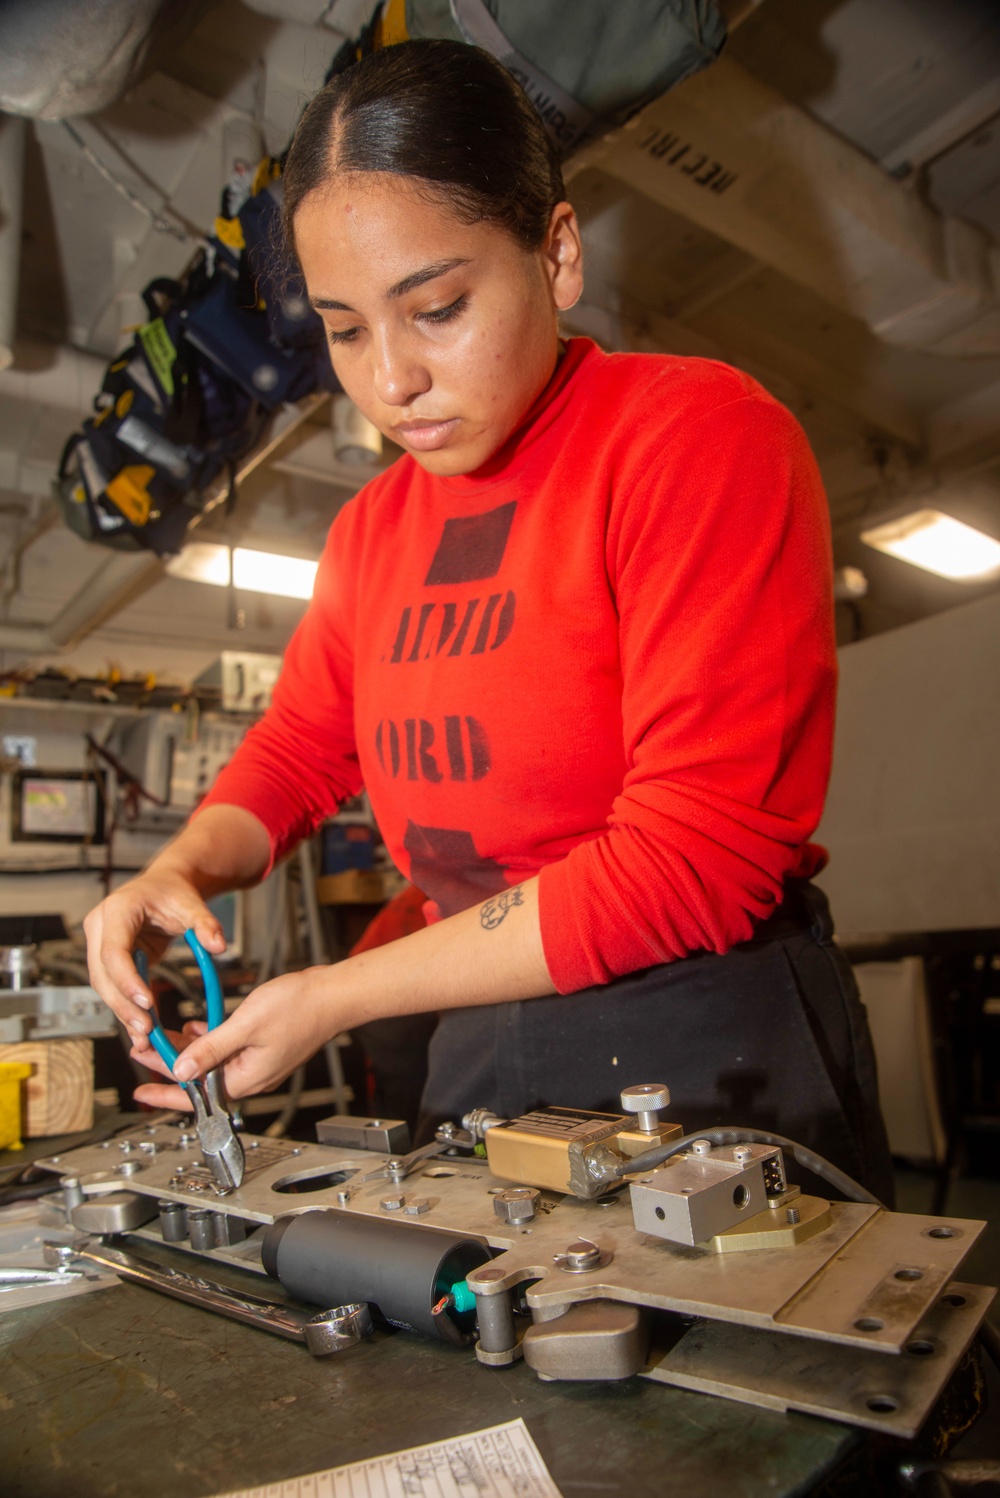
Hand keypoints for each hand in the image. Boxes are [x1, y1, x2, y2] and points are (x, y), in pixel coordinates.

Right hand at [84, 871, 224, 1044]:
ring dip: (123, 1013)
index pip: (114, 951)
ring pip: (104, 986)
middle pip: (103, 975)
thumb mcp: (192, 904)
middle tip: (146, 1030)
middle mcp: (100, 928)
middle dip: (123, 1005)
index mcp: (117, 910)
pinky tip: (142, 1030)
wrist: (163, 885)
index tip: (147, 1002)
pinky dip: (128, 1008)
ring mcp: (100, 944)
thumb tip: (218, 946)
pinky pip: (114, 988)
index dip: (127, 979)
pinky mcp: (108, 960)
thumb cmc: (173, 892)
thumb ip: (205, 924)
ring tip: (145, 1038)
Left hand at [130, 967, 342, 1109]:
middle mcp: (251, 1076)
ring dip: (187, 1050)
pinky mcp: (263, 1050)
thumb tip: (181, 1069)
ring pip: (212, 1063)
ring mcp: (258, 1064)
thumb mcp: (246, 1024)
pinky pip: (227, 1052)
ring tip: (163, 1038)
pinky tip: (197, 1026)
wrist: (333, 996)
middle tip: (143, 1051)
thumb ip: (211, 1048)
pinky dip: (208, 1041)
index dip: (164, 1094)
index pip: (196, 1095)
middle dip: (169, 1065)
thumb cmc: (300, 1007)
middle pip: (200, 1079)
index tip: (140, 1093)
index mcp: (246, 1077)